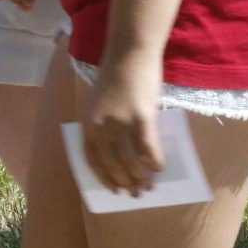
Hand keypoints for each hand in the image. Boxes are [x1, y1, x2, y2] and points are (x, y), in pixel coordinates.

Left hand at [81, 54, 164, 196]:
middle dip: (124, 181)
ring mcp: (121, 122)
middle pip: (111, 163)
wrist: (129, 53)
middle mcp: (101, 126)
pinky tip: (159, 167)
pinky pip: (148, 146)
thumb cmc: (116, 76)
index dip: (103, 177)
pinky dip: (154, 159)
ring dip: (139, 176)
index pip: (92, 159)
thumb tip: (123, 152)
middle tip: (135, 193)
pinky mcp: (141, 117)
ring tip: (149, 186)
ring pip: (130, 159)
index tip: (113, 190)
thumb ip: (106, 125)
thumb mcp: (101, 103)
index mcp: (88, 123)